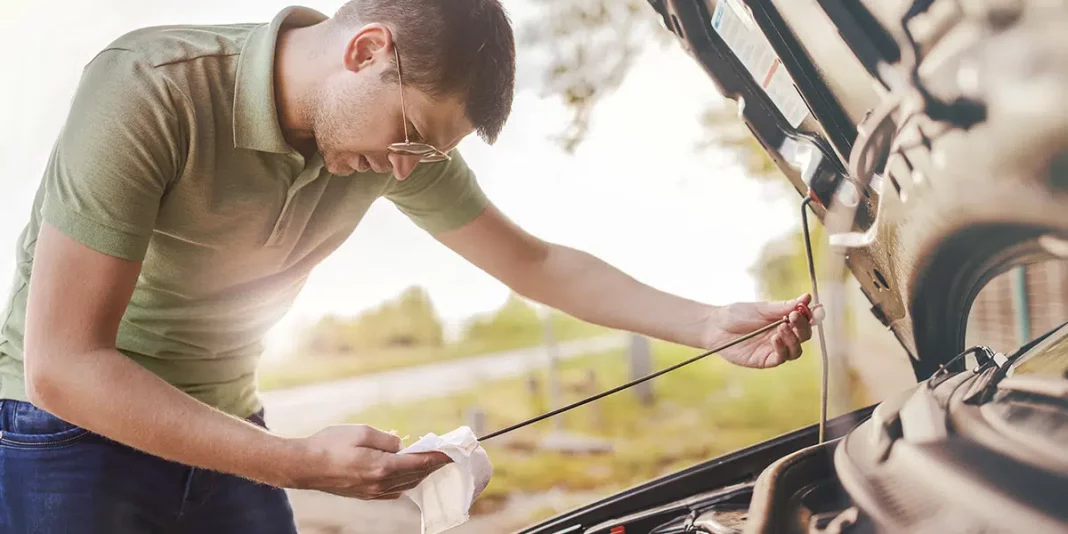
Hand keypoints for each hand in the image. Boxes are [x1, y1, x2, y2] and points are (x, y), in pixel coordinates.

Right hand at [286, 424, 450, 499]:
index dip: (437, 457)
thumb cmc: (329, 444)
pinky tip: (407, 473)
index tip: (452, 452)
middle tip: (445, 455)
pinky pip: (394, 491)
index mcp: (381, 467)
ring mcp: (372, 492)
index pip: (419, 462)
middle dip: (432, 465)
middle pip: (415, 475)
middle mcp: (380, 484)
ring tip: (429, 462)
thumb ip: (387, 439)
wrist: (304, 466)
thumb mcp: (361, 431)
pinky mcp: (365, 494)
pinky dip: (405, 482)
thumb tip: (402, 445)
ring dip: (420, 474)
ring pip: (406, 485)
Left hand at [705, 294, 823, 368]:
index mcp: (785, 321)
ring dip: (793, 338)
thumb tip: (807, 297)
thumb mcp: (763, 308)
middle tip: (795, 316)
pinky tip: (775, 338)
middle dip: (803, 326)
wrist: (716, 326)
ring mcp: (775, 350)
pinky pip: (780, 358)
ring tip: (783, 326)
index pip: (806, 321)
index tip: (817, 309)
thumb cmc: (738, 314)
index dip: (814, 316)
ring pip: (796, 350)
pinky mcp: (765, 360)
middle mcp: (783, 337)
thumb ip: (784, 306)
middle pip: (804, 336)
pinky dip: (782, 348)